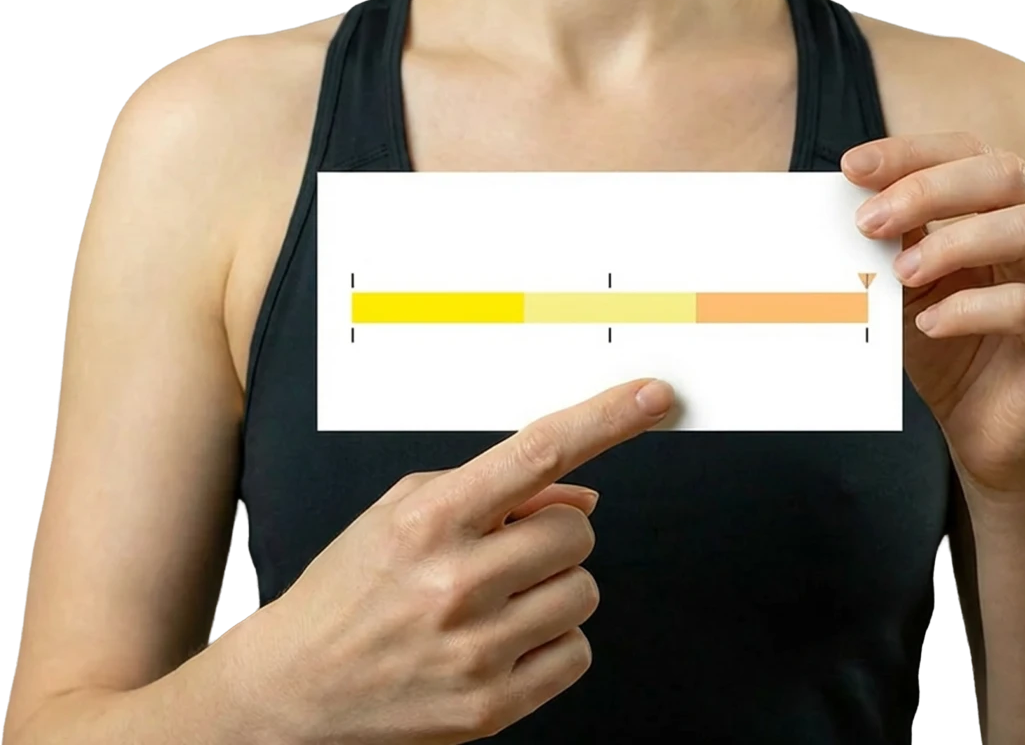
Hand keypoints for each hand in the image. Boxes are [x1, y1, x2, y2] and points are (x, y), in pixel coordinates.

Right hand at [240, 378, 675, 743]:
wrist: (294, 688)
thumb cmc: (348, 593)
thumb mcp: (401, 513)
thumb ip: (493, 491)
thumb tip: (581, 494)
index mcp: (429, 521)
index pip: (538, 452)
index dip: (605, 419)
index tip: (651, 398)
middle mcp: (454, 583)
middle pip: (577, 530)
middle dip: (553, 534)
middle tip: (505, 552)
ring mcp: (475, 649)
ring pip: (584, 591)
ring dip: (554, 588)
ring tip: (497, 601)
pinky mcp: (491, 705)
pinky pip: (577, 653)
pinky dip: (552, 642)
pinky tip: (504, 641)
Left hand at [842, 132, 1024, 491]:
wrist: (989, 436)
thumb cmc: (952, 350)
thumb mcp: (916, 285)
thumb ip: (901, 239)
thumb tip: (858, 198)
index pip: (975, 153)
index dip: (914, 153)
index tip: (853, 166)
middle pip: (1007, 175)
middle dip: (928, 190)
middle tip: (868, 221)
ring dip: (952, 243)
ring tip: (901, 272)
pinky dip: (970, 309)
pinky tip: (929, 324)